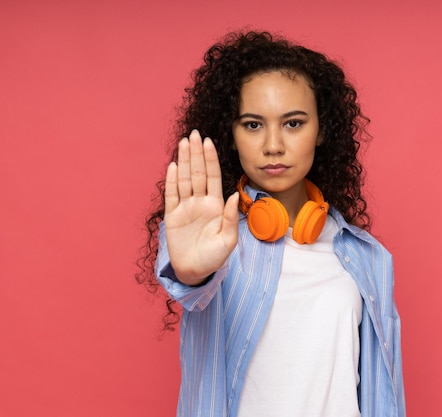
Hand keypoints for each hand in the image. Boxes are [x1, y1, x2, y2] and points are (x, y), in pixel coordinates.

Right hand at [164, 129, 238, 284]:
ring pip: (184, 179)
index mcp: (216, 205)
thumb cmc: (215, 257)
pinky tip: (172, 165)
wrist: (196, 272)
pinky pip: (172, 195)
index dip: (210, 159)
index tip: (208, 142)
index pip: (212, 177)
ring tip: (183, 143)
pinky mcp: (172, 216)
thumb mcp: (229, 240)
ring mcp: (185, 207)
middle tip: (194, 134)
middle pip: (197, 173)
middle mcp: (200, 202)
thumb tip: (235, 195)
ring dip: (183, 161)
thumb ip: (231, 218)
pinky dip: (171, 180)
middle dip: (196, 153)